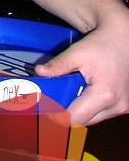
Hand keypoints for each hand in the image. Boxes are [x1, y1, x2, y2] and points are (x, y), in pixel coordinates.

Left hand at [35, 7, 128, 124]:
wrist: (123, 39)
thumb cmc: (101, 44)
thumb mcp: (77, 53)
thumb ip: (58, 65)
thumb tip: (39, 72)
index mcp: (105, 95)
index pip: (75, 118)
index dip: (58, 115)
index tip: (45, 107)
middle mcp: (117, 106)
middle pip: (84, 121)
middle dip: (68, 112)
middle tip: (54, 99)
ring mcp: (123, 107)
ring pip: (94, 119)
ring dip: (81, 109)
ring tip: (70, 92)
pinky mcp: (125, 105)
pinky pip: (103, 113)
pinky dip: (91, 106)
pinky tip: (84, 92)